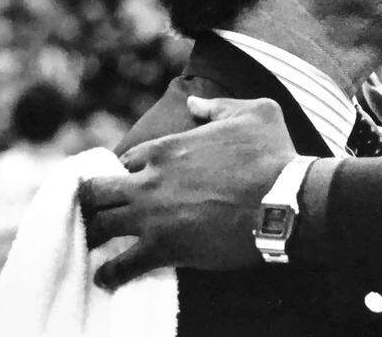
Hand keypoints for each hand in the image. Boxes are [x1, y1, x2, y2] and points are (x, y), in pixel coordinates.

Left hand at [79, 96, 296, 289]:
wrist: (286, 200)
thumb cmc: (273, 155)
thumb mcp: (256, 113)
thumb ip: (219, 106)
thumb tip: (193, 104)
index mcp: (168, 149)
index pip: (127, 161)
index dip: (129, 172)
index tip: (134, 183)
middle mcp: (151, 180)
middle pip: (97, 192)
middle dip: (95, 200)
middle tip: (102, 212)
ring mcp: (153, 216)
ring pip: (100, 226)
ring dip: (96, 234)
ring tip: (96, 244)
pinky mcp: (163, 248)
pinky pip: (120, 265)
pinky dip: (109, 272)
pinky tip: (107, 276)